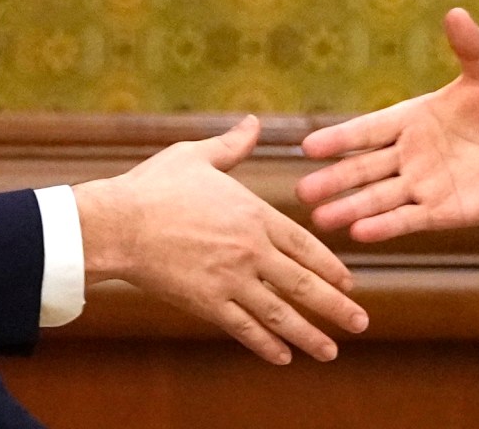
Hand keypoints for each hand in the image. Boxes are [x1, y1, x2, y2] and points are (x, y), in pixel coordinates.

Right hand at [73, 116, 367, 364]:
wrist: (117, 223)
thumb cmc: (153, 186)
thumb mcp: (197, 155)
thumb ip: (232, 145)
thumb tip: (252, 122)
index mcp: (255, 214)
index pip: (305, 246)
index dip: (331, 267)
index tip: (350, 283)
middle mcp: (250, 250)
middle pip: (304, 284)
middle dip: (335, 307)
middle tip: (361, 323)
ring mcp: (230, 279)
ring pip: (280, 313)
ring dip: (309, 335)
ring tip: (331, 352)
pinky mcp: (206, 302)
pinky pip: (244, 328)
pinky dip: (266, 345)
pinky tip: (283, 357)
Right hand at [296, 8, 478, 241]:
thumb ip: (471, 48)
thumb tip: (456, 13)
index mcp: (413, 118)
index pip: (368, 130)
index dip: (340, 138)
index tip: (309, 146)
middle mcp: (410, 154)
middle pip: (365, 168)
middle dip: (335, 179)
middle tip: (302, 191)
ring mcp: (423, 185)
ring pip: (379, 198)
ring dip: (351, 208)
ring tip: (322, 219)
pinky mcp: (442, 212)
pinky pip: (409, 219)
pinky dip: (385, 226)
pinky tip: (361, 233)